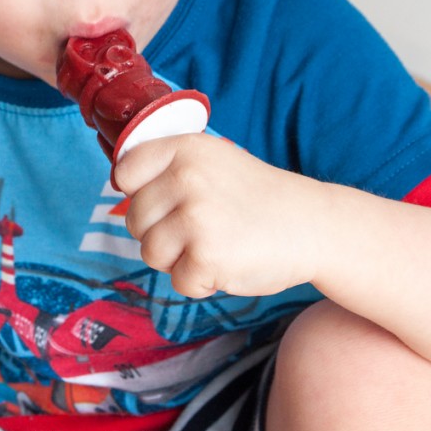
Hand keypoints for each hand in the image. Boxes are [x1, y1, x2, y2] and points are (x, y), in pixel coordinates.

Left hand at [113, 133, 319, 298]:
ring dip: (178, 259)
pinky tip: (228, 261)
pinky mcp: (207, 256)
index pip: (125, 172)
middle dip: (161, 232)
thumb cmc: (257, 197)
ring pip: (150, 253)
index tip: (164, 201)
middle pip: (135, 219)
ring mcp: (197, 218)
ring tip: (215, 243)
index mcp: (186, 149)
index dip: (138, 193)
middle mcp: (187, 178)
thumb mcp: (214, 160)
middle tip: (202, 228)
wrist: (311, 224)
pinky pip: (179, 282)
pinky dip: (201, 281)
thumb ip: (170, 166)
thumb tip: (119, 181)